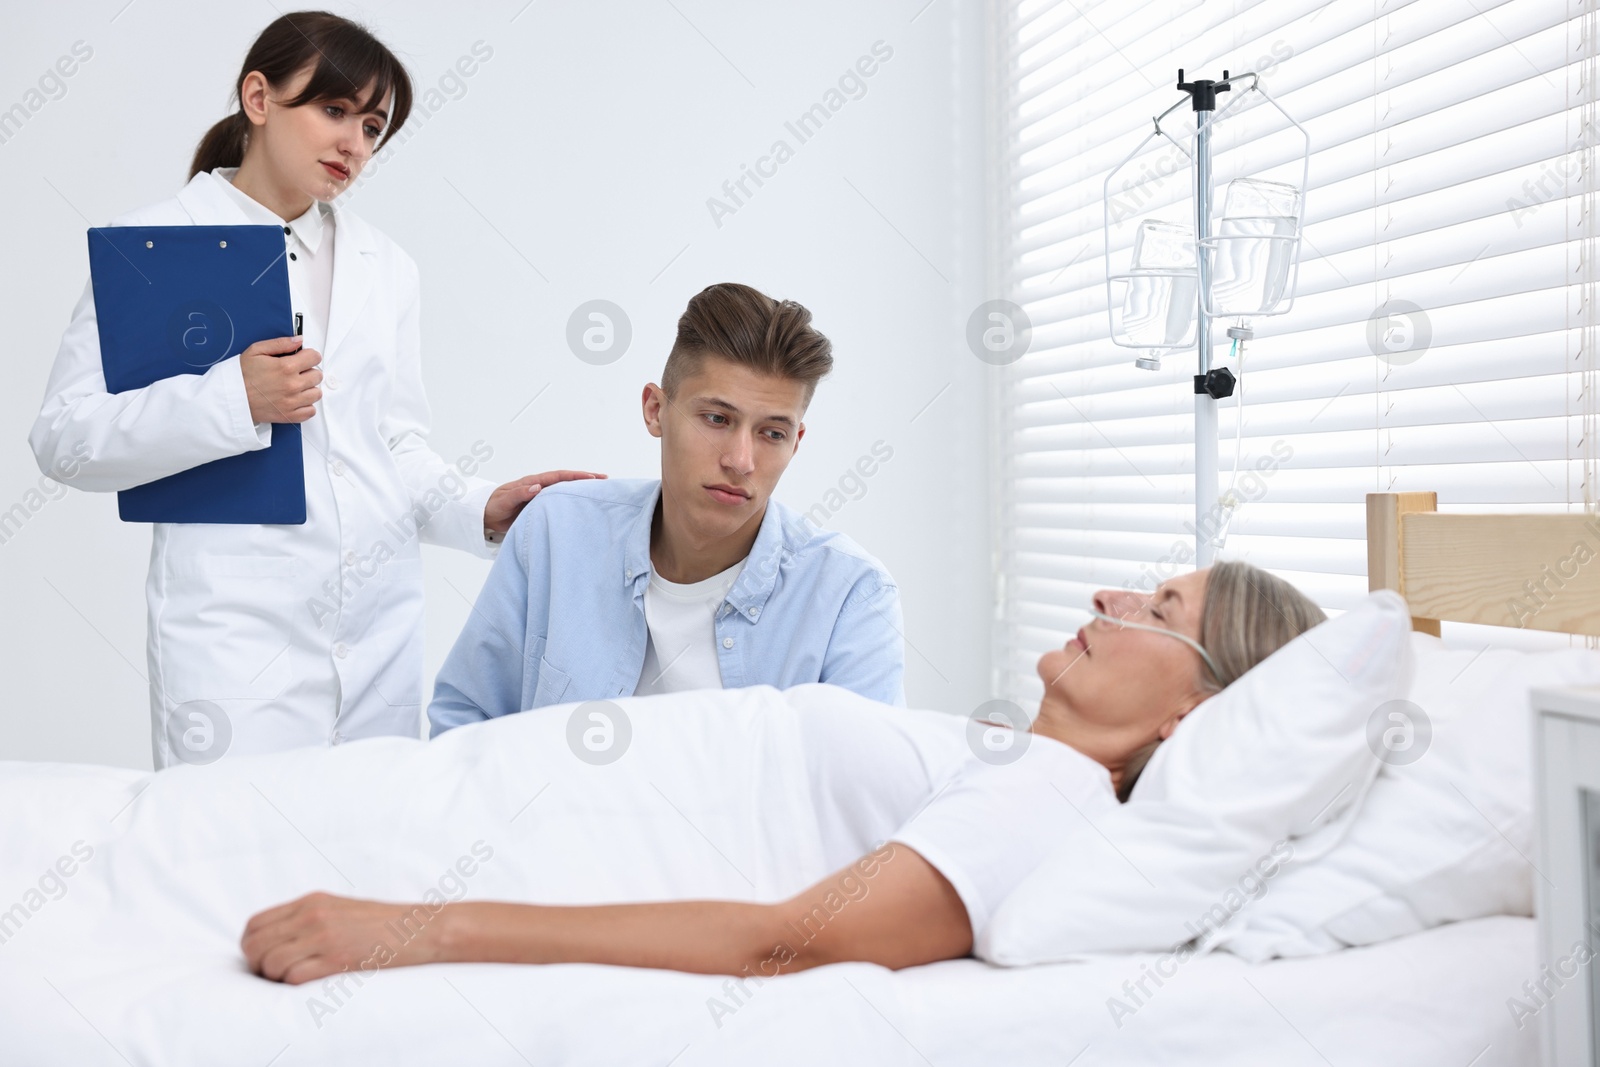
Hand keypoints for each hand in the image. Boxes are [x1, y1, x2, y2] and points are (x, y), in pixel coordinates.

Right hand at [241, 337, 322, 423]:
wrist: (231, 398)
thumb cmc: (241, 375)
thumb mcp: (256, 351)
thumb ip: (280, 343)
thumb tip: (299, 340)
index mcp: (286, 367)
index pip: (315, 357)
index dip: (309, 355)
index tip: (303, 358)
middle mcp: (292, 385)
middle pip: (317, 375)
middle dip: (309, 371)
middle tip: (296, 372)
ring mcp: (292, 402)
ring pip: (317, 393)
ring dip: (309, 388)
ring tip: (296, 386)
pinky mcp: (289, 416)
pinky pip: (310, 411)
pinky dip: (306, 406)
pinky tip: (296, 399)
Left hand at [241, 891, 448, 984]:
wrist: (420, 928)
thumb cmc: (382, 924)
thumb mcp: (339, 909)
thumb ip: (306, 919)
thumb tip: (274, 942)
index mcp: (311, 902)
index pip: (255, 924)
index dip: (251, 947)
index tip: (264, 959)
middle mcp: (312, 916)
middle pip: (255, 945)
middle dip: (257, 965)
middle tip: (275, 974)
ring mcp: (325, 936)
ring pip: (270, 962)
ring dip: (275, 978)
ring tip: (293, 979)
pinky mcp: (337, 958)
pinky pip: (294, 976)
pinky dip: (294, 984)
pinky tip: (310, 981)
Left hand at [484, 469, 606, 536]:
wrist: (485, 516)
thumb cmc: (493, 507)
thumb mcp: (504, 500)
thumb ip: (520, 493)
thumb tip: (537, 487)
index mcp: (532, 482)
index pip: (558, 477)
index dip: (575, 476)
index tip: (592, 477)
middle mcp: (539, 487)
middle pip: (566, 480)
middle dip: (584, 479)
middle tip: (604, 480)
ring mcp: (540, 497)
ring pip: (563, 490)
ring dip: (579, 489)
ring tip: (597, 491)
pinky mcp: (539, 507)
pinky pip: (558, 502)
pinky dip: (570, 501)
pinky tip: (579, 506)